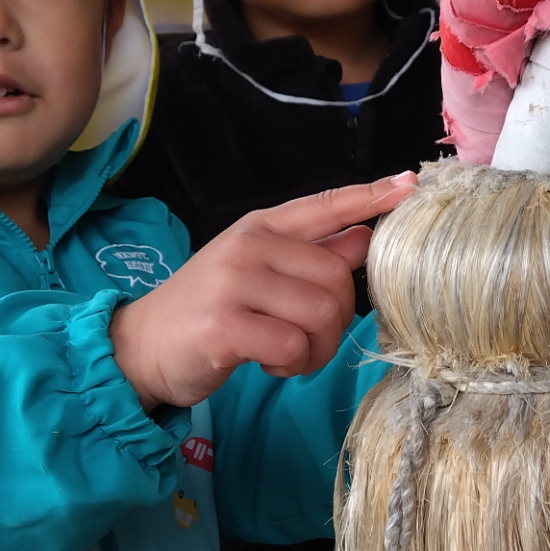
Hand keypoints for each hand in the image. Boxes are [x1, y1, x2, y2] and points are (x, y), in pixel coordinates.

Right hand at [110, 174, 417, 407]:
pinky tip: (270, 363)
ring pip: (322, 314)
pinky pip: (294, 344)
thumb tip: (363, 238)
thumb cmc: (206, 310)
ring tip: (288, 355)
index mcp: (260, 227)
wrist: (140, 346)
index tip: (409, 185)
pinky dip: (292, 364)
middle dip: (334, 322)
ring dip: (316, 349)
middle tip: (306, 341)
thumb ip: (307, 256)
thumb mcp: (256, 273)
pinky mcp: (225, 324)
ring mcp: (235, 282)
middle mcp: (249, 245)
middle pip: (337, 278)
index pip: (325, 206)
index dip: (369, 197)